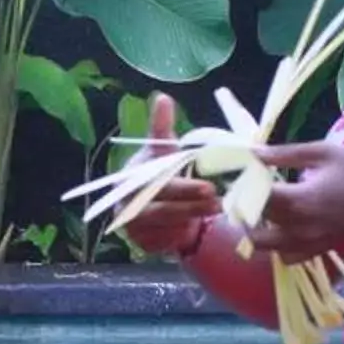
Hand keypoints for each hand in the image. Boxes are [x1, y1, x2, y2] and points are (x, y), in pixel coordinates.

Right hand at [116, 95, 221, 257]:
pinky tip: (196, 226)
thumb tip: (162, 98)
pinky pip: (166, 243)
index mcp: (127, 181)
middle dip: (192, 206)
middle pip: (162, 210)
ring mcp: (132, 229)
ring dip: (192, 219)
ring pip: (167, 227)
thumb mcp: (161, 149)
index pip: (158, 187)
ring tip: (217, 209)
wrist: (150, 201)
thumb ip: (160, 127)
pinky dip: (182, 235)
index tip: (209, 187)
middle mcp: (125, 207)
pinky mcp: (142, 245)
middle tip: (218, 201)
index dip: (183, 189)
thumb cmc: (157, 171)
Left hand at [248, 138, 343, 263]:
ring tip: (265, 207)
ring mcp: (306, 244)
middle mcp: (298, 228)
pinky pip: (284, 256)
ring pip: (263, 246)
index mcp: (298, 201)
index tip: (245, 172)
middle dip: (246, 207)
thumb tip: (251, 153)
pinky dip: (276, 244)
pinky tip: (284, 224)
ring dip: (257, 228)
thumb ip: (283, 154)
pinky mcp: (316, 252)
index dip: (243, 186)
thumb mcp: (323, 152)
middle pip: (253, 225)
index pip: (254, 199)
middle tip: (250, 188)